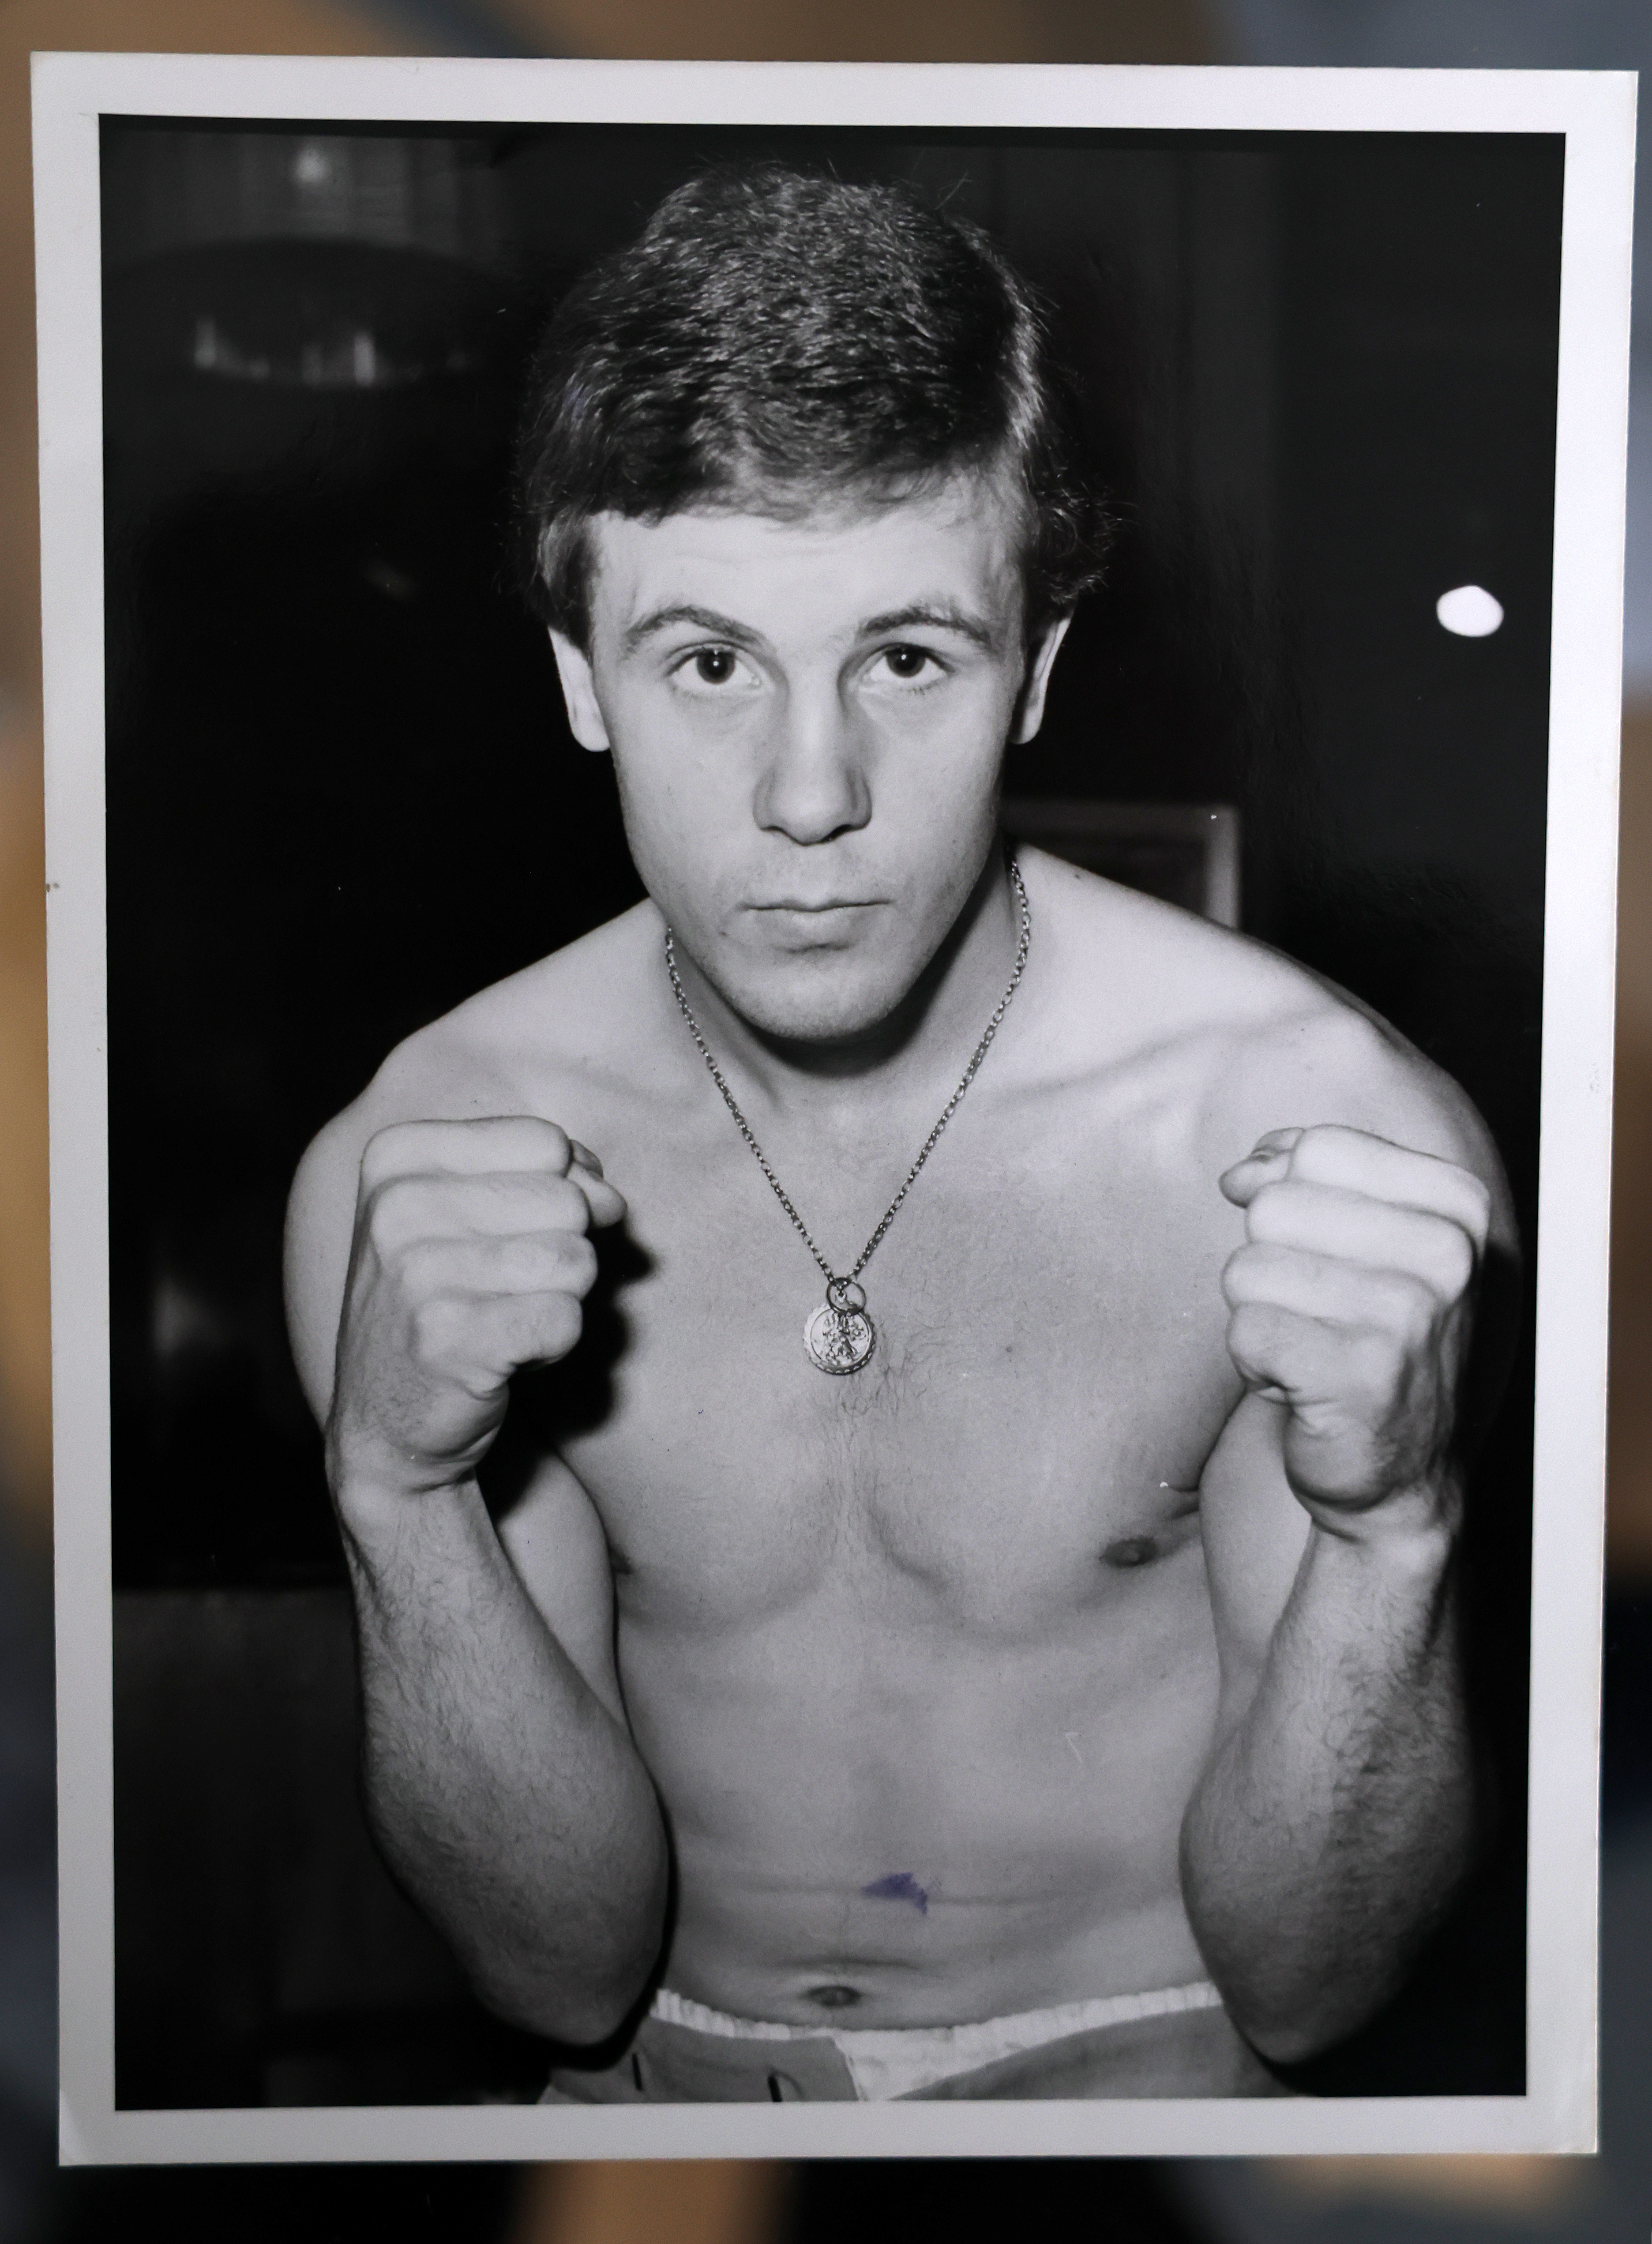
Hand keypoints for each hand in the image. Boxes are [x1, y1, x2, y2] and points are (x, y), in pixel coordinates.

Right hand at [328, 1116, 625, 1499]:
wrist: (387, 1421)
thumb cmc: (443, 1302)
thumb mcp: (470, 1213)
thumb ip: (547, 1177)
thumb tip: (609, 1197)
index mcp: (398, 1156)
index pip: (545, 1142)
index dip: (560, 1189)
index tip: (512, 1232)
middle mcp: (398, 1206)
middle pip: (568, 1201)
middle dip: (561, 1250)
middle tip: (503, 1288)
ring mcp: (417, 1274)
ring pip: (575, 1260)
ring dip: (559, 1299)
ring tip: (503, 1318)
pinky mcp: (450, 1341)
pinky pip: (567, 1320)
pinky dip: (554, 1343)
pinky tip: (505, 1354)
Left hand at [1219, 1124, 1490, 1518]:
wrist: (1402, 1475)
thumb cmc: (1372, 1341)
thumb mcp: (1365, 1241)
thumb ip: (1308, 1178)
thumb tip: (1244, 1170)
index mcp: (1457, 1208)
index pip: (1321, 1148)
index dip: (1283, 1187)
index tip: (1306, 1241)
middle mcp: (1446, 1257)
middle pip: (1275, 1206)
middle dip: (1270, 1263)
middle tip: (1316, 1313)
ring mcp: (1408, 1317)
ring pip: (1248, 1269)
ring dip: (1259, 1316)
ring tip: (1310, 1348)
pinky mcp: (1357, 1375)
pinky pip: (1244, 1330)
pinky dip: (1252, 1362)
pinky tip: (1298, 1384)